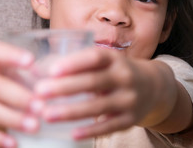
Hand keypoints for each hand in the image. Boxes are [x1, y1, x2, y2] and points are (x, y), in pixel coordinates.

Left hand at [34, 47, 159, 139]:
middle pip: (93, 82)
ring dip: (70, 111)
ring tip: (47, 114)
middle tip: (39, 92)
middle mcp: (124, 77)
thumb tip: (44, 69)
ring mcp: (129, 99)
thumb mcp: (107, 60)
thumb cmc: (118, 71)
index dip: (74, 63)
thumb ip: (83, 63)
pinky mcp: (130, 119)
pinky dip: (90, 130)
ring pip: (98, 107)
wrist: (153, 86)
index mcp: (115, 59)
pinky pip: (108, 127)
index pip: (94, 58)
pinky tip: (72, 133)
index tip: (51, 70)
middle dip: (64, 88)